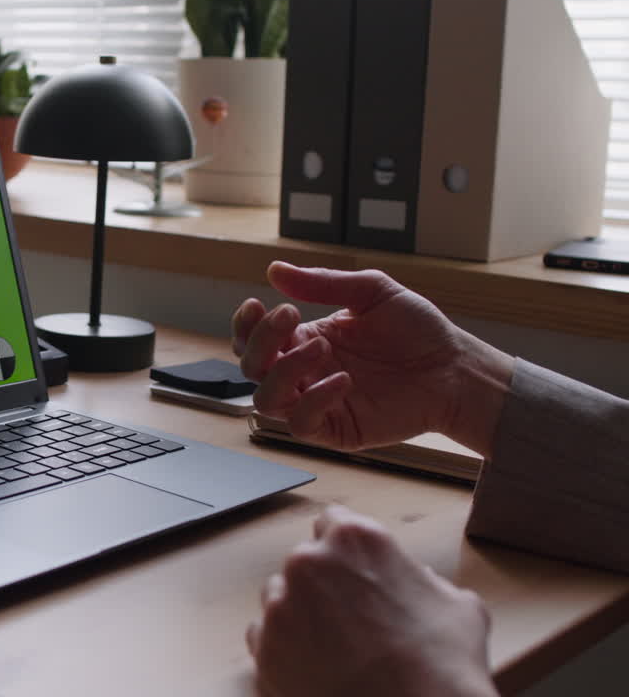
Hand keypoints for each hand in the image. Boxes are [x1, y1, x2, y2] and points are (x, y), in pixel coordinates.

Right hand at [231, 262, 512, 454]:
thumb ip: (322, 282)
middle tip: (292, 317)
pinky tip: (343, 380)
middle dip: (261, 341)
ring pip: (265, 401)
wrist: (456, 369)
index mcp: (305, 339)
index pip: (254, 340)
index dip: (245, 326)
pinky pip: (301, 424)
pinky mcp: (336, 430)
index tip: (258, 303)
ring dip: (282, 372)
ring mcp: (317, 404)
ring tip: (320, 348)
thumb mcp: (372, 292)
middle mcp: (304, 374)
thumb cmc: (419, 331)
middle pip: (250, 368)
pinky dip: (314, 401)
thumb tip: (275, 270)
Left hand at [247, 505, 497, 696]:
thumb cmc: (442, 665)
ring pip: (279, 596)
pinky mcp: (264, 647)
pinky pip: (264, 636)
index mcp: (355, 540)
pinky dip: (284, 648)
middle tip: (349, 618)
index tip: (351, 568)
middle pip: (304, 561)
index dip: (345, 549)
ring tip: (333, 647)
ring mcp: (280, 605)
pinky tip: (315, 667)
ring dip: (299, 613)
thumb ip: (425, 581)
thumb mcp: (458, 606)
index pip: (333, 522)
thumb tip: (418, 582)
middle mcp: (308, 562)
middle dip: (323, 583)